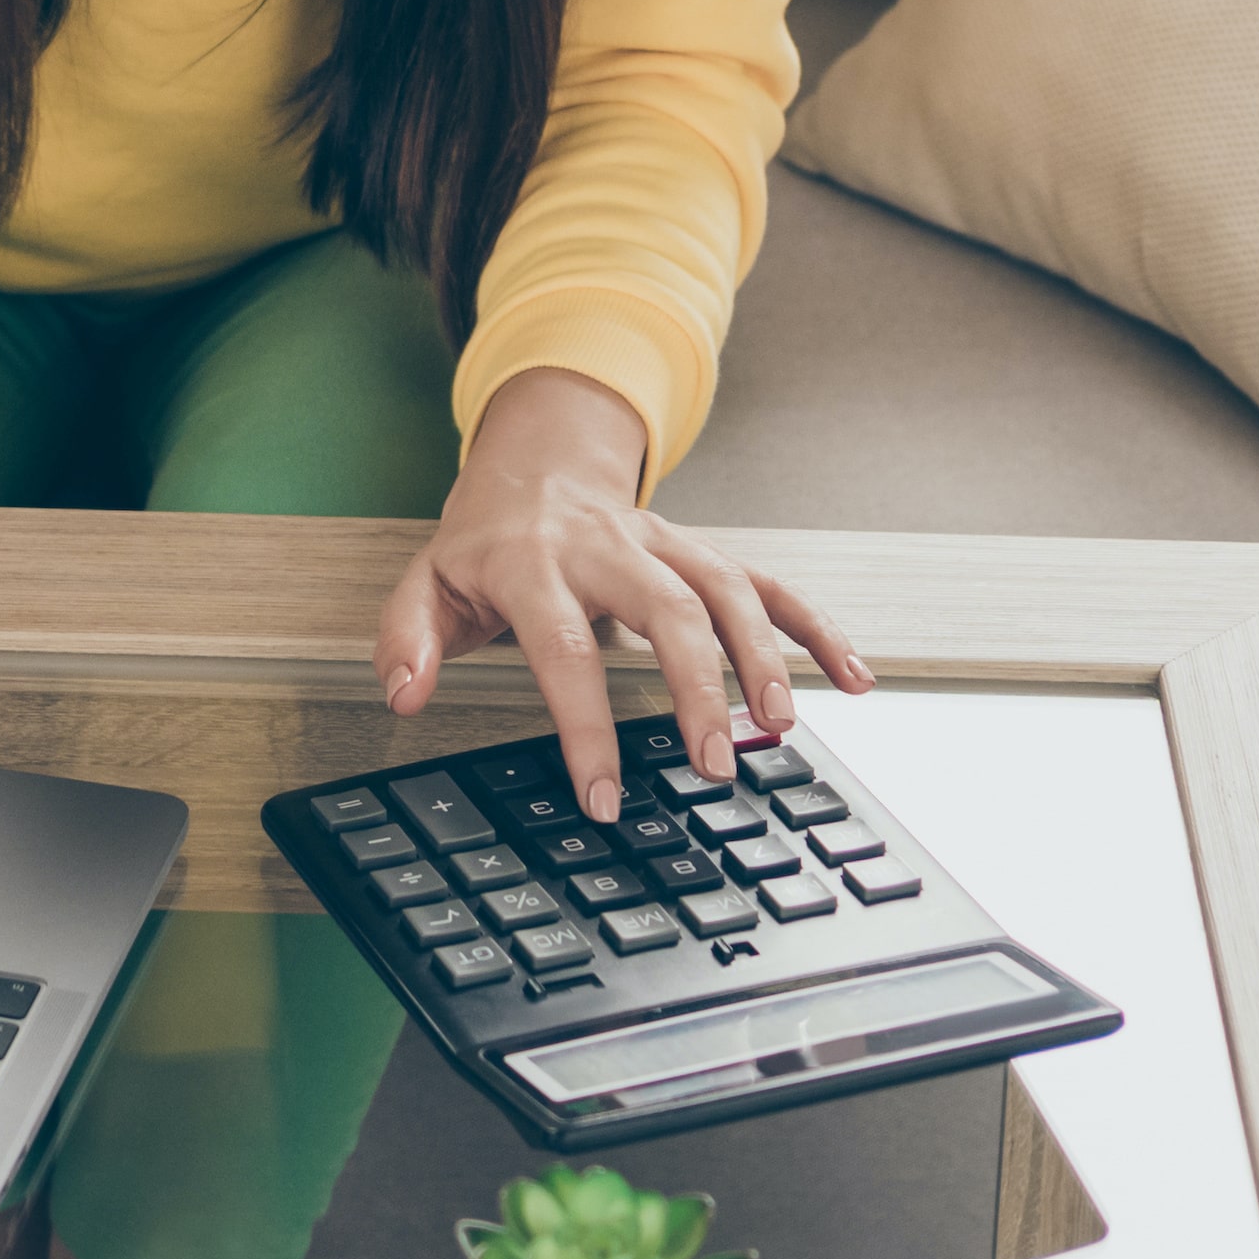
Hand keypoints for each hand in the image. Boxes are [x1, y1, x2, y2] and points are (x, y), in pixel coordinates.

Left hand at [377, 371, 871, 818]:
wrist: (536, 463)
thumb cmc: (486, 543)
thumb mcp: (426, 583)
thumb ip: (408, 638)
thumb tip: (405, 695)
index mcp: (534, 562)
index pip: (565, 648)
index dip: (585, 725)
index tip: (603, 795)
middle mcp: (609, 548)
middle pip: (668, 610)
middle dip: (698, 687)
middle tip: (716, 763)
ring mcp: (665, 545)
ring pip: (729, 590)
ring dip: (764, 658)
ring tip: (782, 728)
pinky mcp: (702, 553)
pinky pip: (769, 585)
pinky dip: (816, 629)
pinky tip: (853, 676)